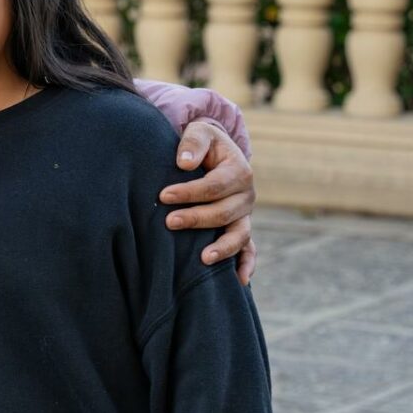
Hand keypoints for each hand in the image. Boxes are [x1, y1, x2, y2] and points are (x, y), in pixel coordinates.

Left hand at [159, 119, 257, 284]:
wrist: (213, 153)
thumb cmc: (201, 144)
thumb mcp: (198, 132)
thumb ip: (192, 142)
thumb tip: (183, 163)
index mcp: (239, 171)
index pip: (214, 186)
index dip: (189, 192)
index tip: (163, 195)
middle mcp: (246, 196)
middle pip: (224, 213)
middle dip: (197, 218)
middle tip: (169, 222)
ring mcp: (245, 215)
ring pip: (239, 235)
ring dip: (222, 248)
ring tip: (202, 258)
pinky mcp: (241, 228)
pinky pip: (249, 250)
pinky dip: (246, 264)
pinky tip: (239, 280)